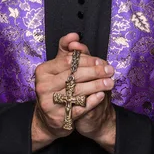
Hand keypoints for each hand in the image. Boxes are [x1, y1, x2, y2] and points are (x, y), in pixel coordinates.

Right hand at [32, 33, 113, 150]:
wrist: (49, 118)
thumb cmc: (56, 87)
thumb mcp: (59, 68)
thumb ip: (66, 50)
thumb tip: (74, 36)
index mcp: (43, 71)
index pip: (68, 61)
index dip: (87, 60)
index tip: (101, 61)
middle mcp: (43, 86)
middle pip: (73, 75)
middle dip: (95, 72)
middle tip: (110, 71)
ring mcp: (49, 103)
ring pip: (77, 91)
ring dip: (97, 86)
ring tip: (109, 82)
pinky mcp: (58, 118)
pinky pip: (79, 107)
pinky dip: (92, 101)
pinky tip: (102, 95)